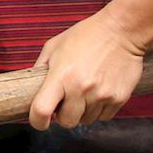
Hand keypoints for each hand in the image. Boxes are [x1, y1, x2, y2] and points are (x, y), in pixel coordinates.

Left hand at [28, 9, 148, 129]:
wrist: (122, 30)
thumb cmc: (87, 35)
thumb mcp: (54, 46)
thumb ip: (40, 67)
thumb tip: (31, 88)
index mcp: (61, 76)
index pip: (41, 110)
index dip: (37, 120)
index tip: (39, 120)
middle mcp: (81, 88)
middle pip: (66, 122)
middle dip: (63, 114)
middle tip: (66, 100)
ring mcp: (101, 95)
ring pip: (86, 120)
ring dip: (83, 111)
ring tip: (85, 91)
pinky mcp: (119, 98)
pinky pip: (104, 117)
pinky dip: (99, 109)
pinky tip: (99, 91)